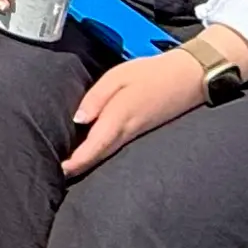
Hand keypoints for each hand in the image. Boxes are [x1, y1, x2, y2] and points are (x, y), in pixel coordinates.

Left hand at [61, 50, 209, 176]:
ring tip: (68, 167)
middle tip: (57, 173)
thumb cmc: (151, 73)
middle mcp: (127, 132)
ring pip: (107, 153)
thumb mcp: (118, 76)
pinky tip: (90, 152)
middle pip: (99, 155)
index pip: (94, 146)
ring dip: (88, 162)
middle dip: (78, 167)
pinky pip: (116, 147)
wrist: (190, 79)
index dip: (76, 161)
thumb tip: (77, 119)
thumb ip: (96, 98)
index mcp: (119, 117)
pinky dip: (101, 153)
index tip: (60, 170)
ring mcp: (136, 134)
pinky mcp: (141, 132)